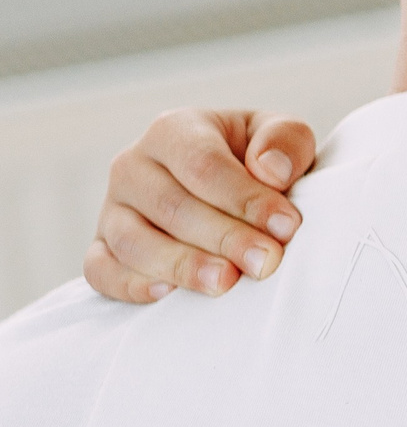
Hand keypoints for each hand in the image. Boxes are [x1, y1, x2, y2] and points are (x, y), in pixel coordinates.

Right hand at [85, 109, 318, 303]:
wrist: (231, 185)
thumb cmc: (259, 161)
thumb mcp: (283, 137)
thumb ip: (285, 140)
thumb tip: (271, 170)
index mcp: (174, 130)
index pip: (204, 165)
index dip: (245, 199)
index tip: (286, 226)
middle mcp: (133, 166)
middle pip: (171, 206)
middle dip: (223, 237)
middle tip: (266, 262)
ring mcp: (113, 209)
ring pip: (133, 241)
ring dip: (181, 265)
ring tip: (224, 282)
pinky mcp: (101, 248)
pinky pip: (101, 270)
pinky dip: (128, 285)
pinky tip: (167, 295)